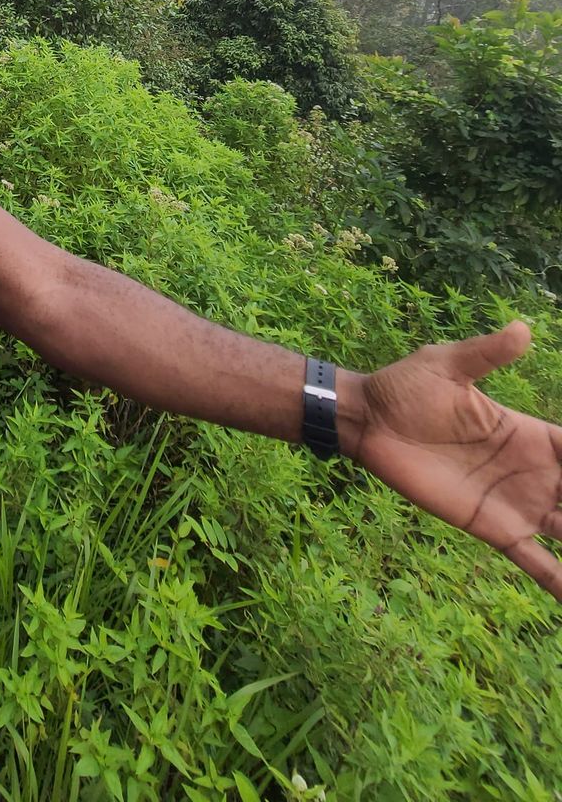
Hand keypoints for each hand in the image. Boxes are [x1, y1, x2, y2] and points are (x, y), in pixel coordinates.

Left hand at [349, 322, 561, 597]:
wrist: (369, 422)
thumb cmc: (407, 386)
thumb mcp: (449, 365)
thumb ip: (487, 354)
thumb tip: (523, 329)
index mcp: (531, 434)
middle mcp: (535, 472)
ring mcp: (518, 503)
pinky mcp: (494, 528)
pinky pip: (536, 561)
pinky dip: (561, 583)